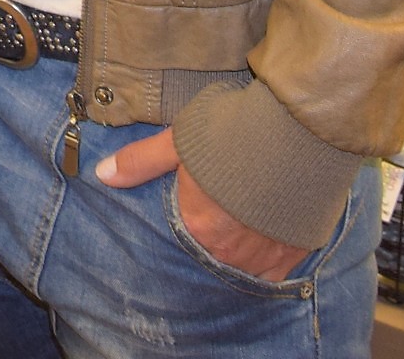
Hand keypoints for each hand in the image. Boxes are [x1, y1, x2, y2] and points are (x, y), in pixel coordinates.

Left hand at [96, 126, 305, 280]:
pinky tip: (264, 236)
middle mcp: (229, 250)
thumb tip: (103, 175)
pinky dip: (266, 258)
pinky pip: (275, 272)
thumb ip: (141, 162)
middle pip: (212, 253)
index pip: (181, 239)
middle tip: (218, 214)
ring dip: (238, 249)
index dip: (186, 222)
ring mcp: (264, 255)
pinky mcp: (296, 252)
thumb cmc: (236, 130)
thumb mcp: (179, 139)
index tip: (192, 210)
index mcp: (197, 226)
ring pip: (243, 264)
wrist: (301, 131)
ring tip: (240, 224)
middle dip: (211, 237)